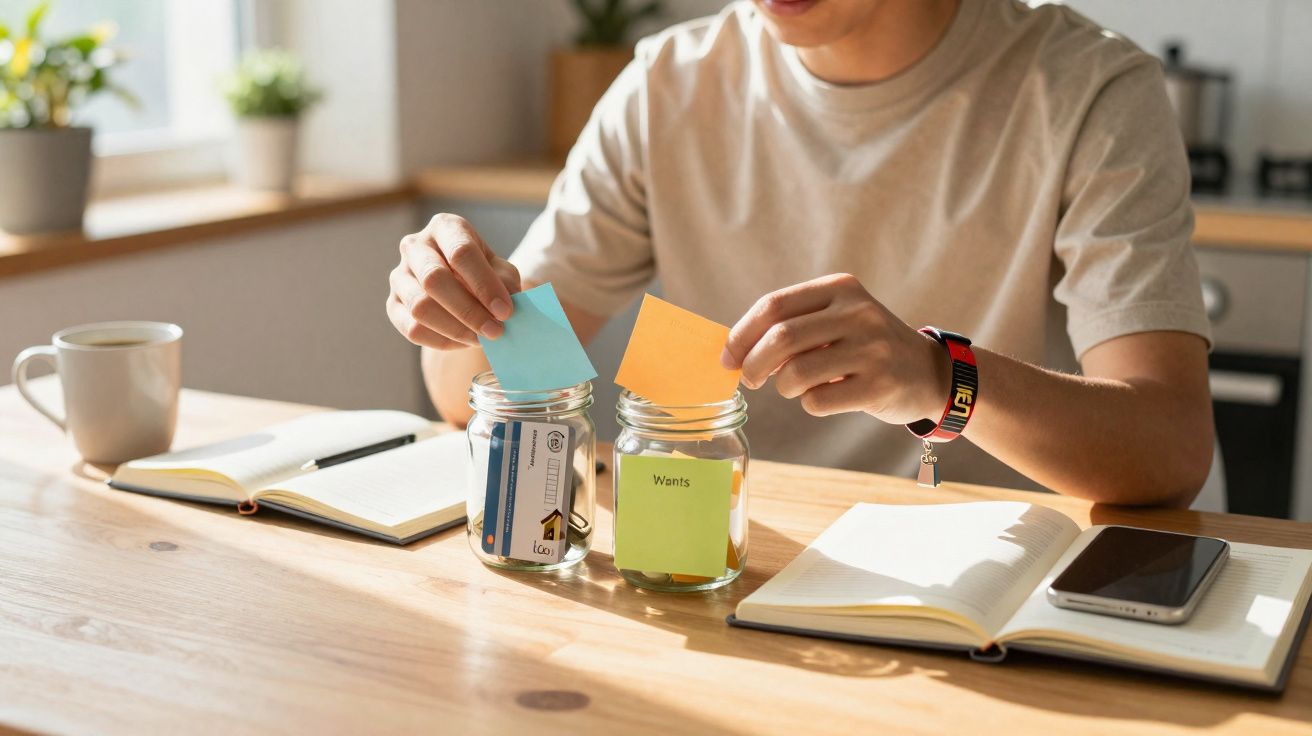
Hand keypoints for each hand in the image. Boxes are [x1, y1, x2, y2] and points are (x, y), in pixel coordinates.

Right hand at [387, 213, 520, 349]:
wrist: (460, 288)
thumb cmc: (483, 274)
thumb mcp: (501, 271)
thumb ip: (505, 284)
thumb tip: (506, 307)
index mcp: (445, 227)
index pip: (461, 252)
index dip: (485, 284)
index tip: (505, 311)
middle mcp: (416, 246)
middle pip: (434, 278)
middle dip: (468, 310)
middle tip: (495, 331)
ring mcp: (399, 275)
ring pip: (420, 307)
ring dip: (455, 329)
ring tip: (481, 339)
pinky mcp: (393, 304)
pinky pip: (413, 329)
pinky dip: (442, 340)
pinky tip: (464, 342)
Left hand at [721, 273, 950, 424]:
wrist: (929, 372)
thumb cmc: (866, 347)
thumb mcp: (838, 318)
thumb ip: (793, 326)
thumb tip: (735, 351)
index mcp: (841, 288)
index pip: (773, 305)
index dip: (741, 334)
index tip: (728, 357)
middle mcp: (858, 313)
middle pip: (781, 339)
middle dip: (753, 364)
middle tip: (750, 379)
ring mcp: (872, 349)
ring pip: (796, 374)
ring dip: (784, 387)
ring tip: (796, 387)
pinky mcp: (879, 385)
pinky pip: (818, 401)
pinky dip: (810, 404)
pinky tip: (827, 396)